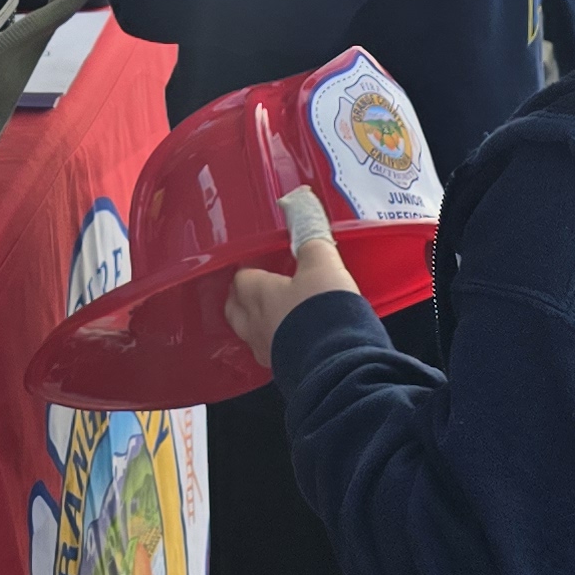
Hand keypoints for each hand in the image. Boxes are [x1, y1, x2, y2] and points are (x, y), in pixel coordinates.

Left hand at [225, 187, 359, 364]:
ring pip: (253, 333)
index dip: (249, 268)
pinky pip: (274, 352)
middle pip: (236, 309)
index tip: (261, 261)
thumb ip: (311, 235)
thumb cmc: (321, 309)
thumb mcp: (322, 263)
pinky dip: (280, 342)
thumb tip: (302, 203)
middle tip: (262, 286)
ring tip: (280, 312)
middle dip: (244, 297)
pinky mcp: (285, 371)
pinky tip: (296, 337)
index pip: (240, 277)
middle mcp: (254, 325)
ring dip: (261, 321)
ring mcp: (267, 351)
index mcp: (255, 295)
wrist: (338, 363)